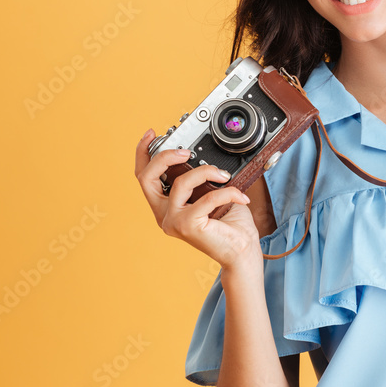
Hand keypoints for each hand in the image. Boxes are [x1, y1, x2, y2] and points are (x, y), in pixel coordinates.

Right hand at [135, 129, 262, 273]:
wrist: (242, 252)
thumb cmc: (229, 225)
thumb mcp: (210, 194)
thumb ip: (199, 179)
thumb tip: (201, 158)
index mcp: (165, 207)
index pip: (144, 178)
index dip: (143, 153)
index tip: (152, 134)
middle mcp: (164, 215)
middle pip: (146, 178)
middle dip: (164, 157)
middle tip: (186, 152)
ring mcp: (173, 222)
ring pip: (180, 183)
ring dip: (205, 172)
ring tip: (223, 176)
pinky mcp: (187, 226)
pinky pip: (207, 197)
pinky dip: (227, 192)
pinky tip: (239, 196)